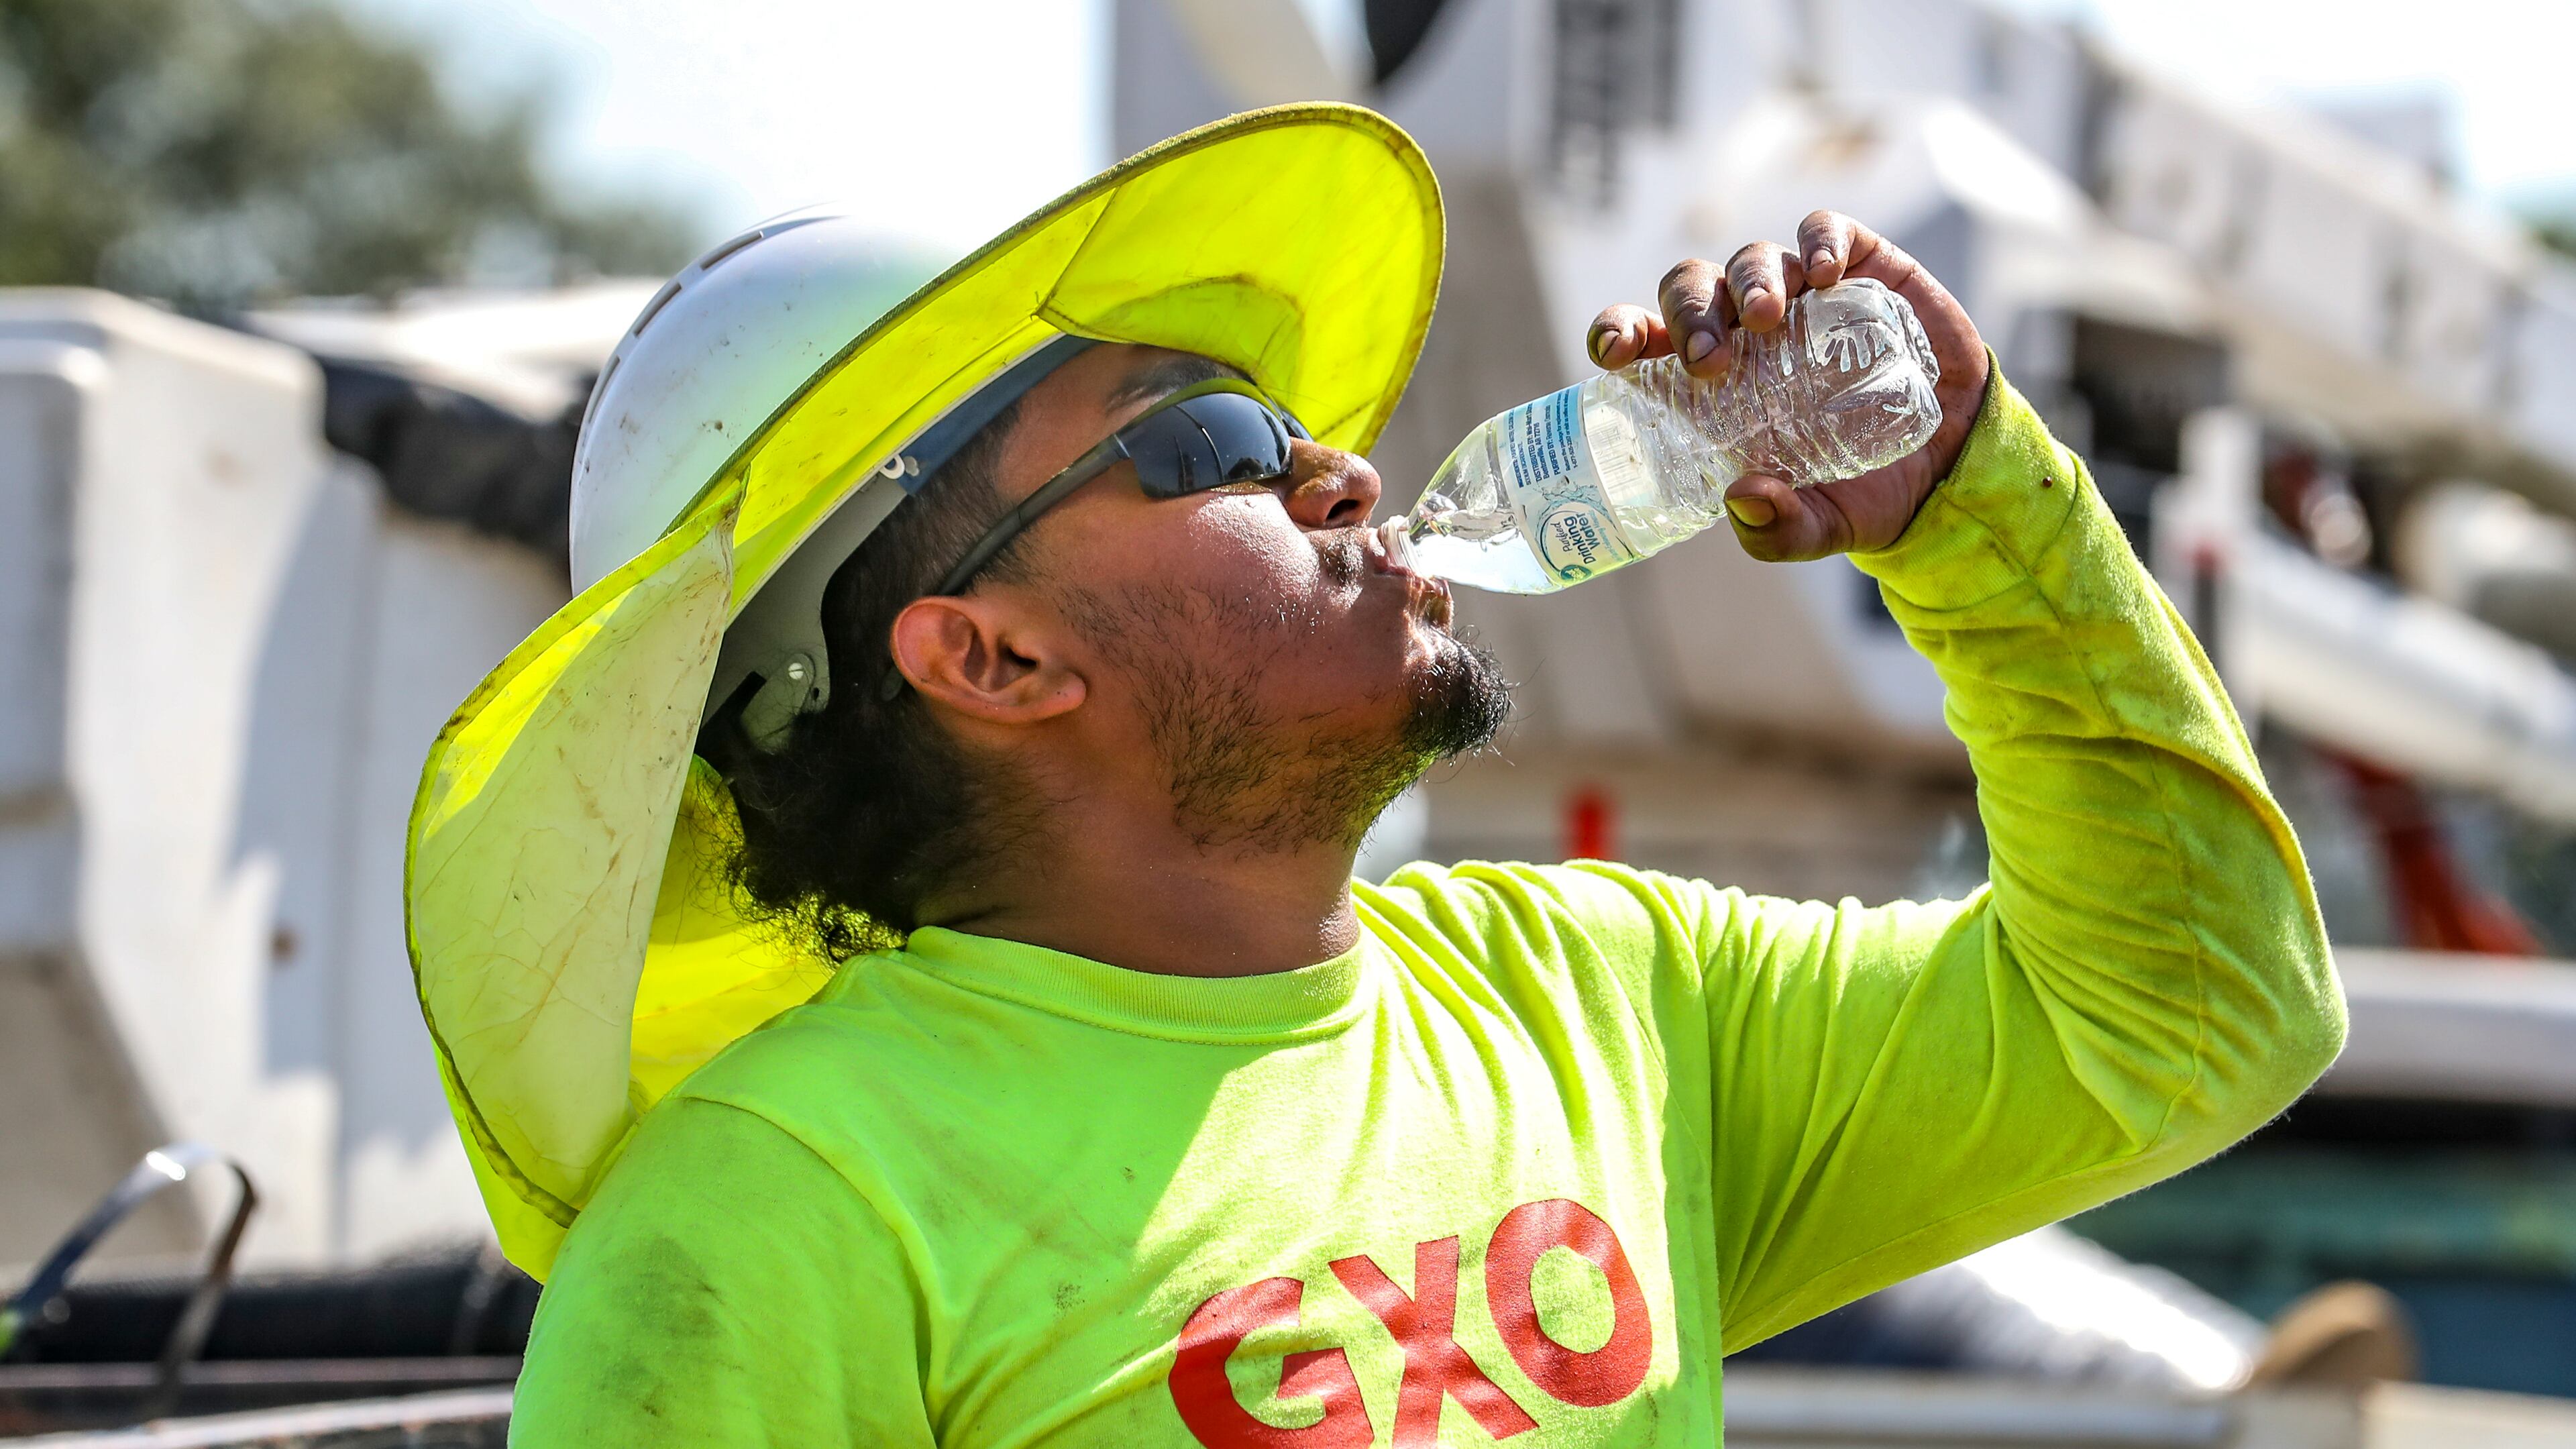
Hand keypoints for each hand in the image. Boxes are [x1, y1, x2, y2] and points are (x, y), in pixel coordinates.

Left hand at [1585, 211, 1988, 560]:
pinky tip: (1825, 273)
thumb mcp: (1819, 528)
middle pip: (1691, 289)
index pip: (1643, 337)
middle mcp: (1744, 326)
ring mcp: (1801, 292)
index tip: (1616, 353)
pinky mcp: (1862, 266)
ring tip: (1765, 320)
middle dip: (1689, 313)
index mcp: (1709, 378)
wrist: (1955, 465)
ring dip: (1749, 282)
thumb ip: (1778, 531)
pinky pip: (1826, 231)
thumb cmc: (1864, 491)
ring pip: (1751, 258)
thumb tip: (1741, 499)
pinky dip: (1819, 241)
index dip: (1619, 332)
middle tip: (1708, 361)